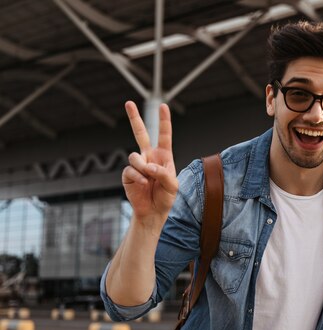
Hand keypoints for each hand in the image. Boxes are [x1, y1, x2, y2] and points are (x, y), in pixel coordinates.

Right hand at [122, 101, 177, 223]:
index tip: (163, 106)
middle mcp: (149, 157)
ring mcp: (138, 165)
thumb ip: (163, 173)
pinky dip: (138, 177)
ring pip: (135, 156)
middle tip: (128, 102)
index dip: (164, 121)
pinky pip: (130, 170)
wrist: (153, 212)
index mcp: (163, 156)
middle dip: (134, 118)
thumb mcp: (172, 185)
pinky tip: (143, 184)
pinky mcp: (128, 174)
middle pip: (140, 133)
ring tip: (149, 179)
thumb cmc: (165, 197)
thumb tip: (149, 166)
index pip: (164, 135)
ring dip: (143, 167)